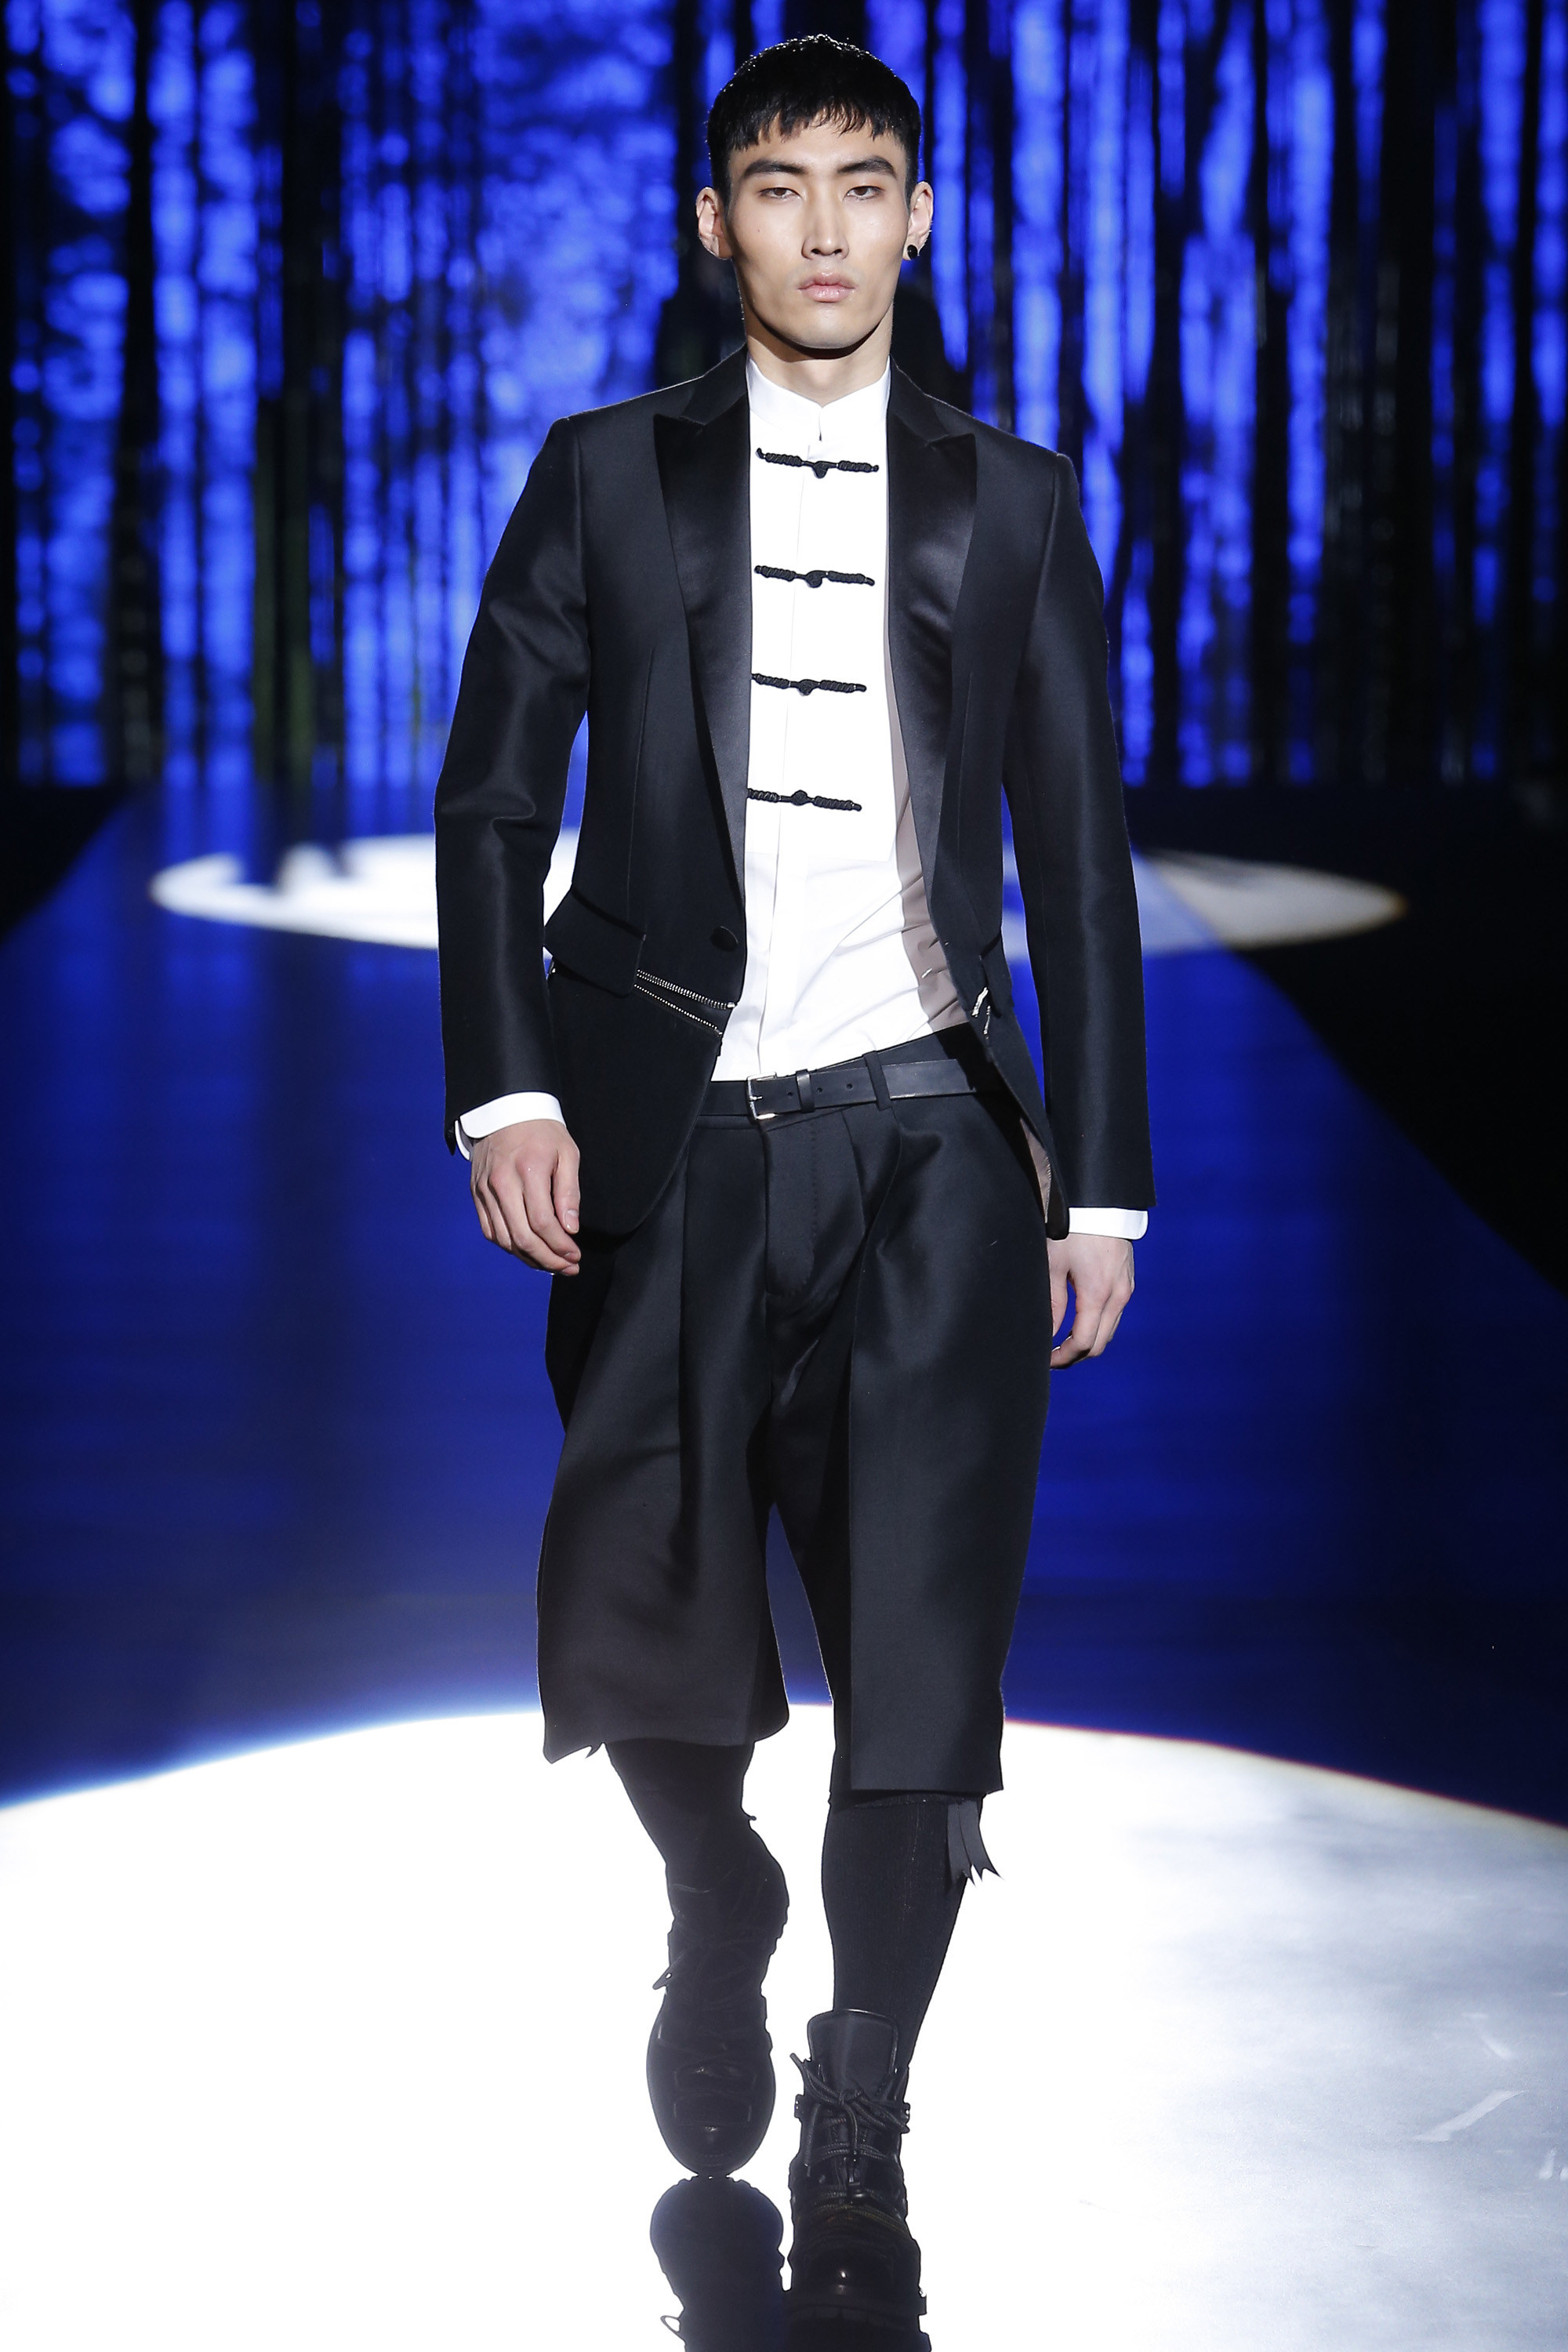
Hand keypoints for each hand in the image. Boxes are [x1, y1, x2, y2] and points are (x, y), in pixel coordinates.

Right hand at [469, 1120, 581, 1274]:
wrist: (504, 1111)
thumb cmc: (542, 1132)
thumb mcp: (567, 1153)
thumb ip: (569, 1192)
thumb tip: (570, 1229)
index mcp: (528, 1170)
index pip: (542, 1222)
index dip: (560, 1246)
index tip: (575, 1256)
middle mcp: (502, 1183)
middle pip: (522, 1237)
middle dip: (548, 1260)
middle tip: (568, 1268)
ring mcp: (485, 1191)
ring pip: (504, 1239)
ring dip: (529, 1259)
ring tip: (551, 1264)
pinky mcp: (476, 1195)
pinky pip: (491, 1231)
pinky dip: (510, 1247)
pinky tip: (529, 1251)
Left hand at [1047, 1233, 1133, 1365]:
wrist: (1098, 1202)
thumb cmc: (1071, 1230)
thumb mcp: (1053, 1266)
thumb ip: (1052, 1303)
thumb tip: (1047, 1334)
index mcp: (1099, 1294)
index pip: (1084, 1343)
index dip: (1064, 1357)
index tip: (1046, 1360)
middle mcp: (1118, 1296)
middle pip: (1100, 1343)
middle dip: (1075, 1355)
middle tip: (1052, 1356)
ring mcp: (1126, 1288)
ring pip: (1109, 1330)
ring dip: (1087, 1341)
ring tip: (1061, 1342)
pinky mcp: (1127, 1281)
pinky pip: (1114, 1314)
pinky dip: (1097, 1325)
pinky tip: (1077, 1321)